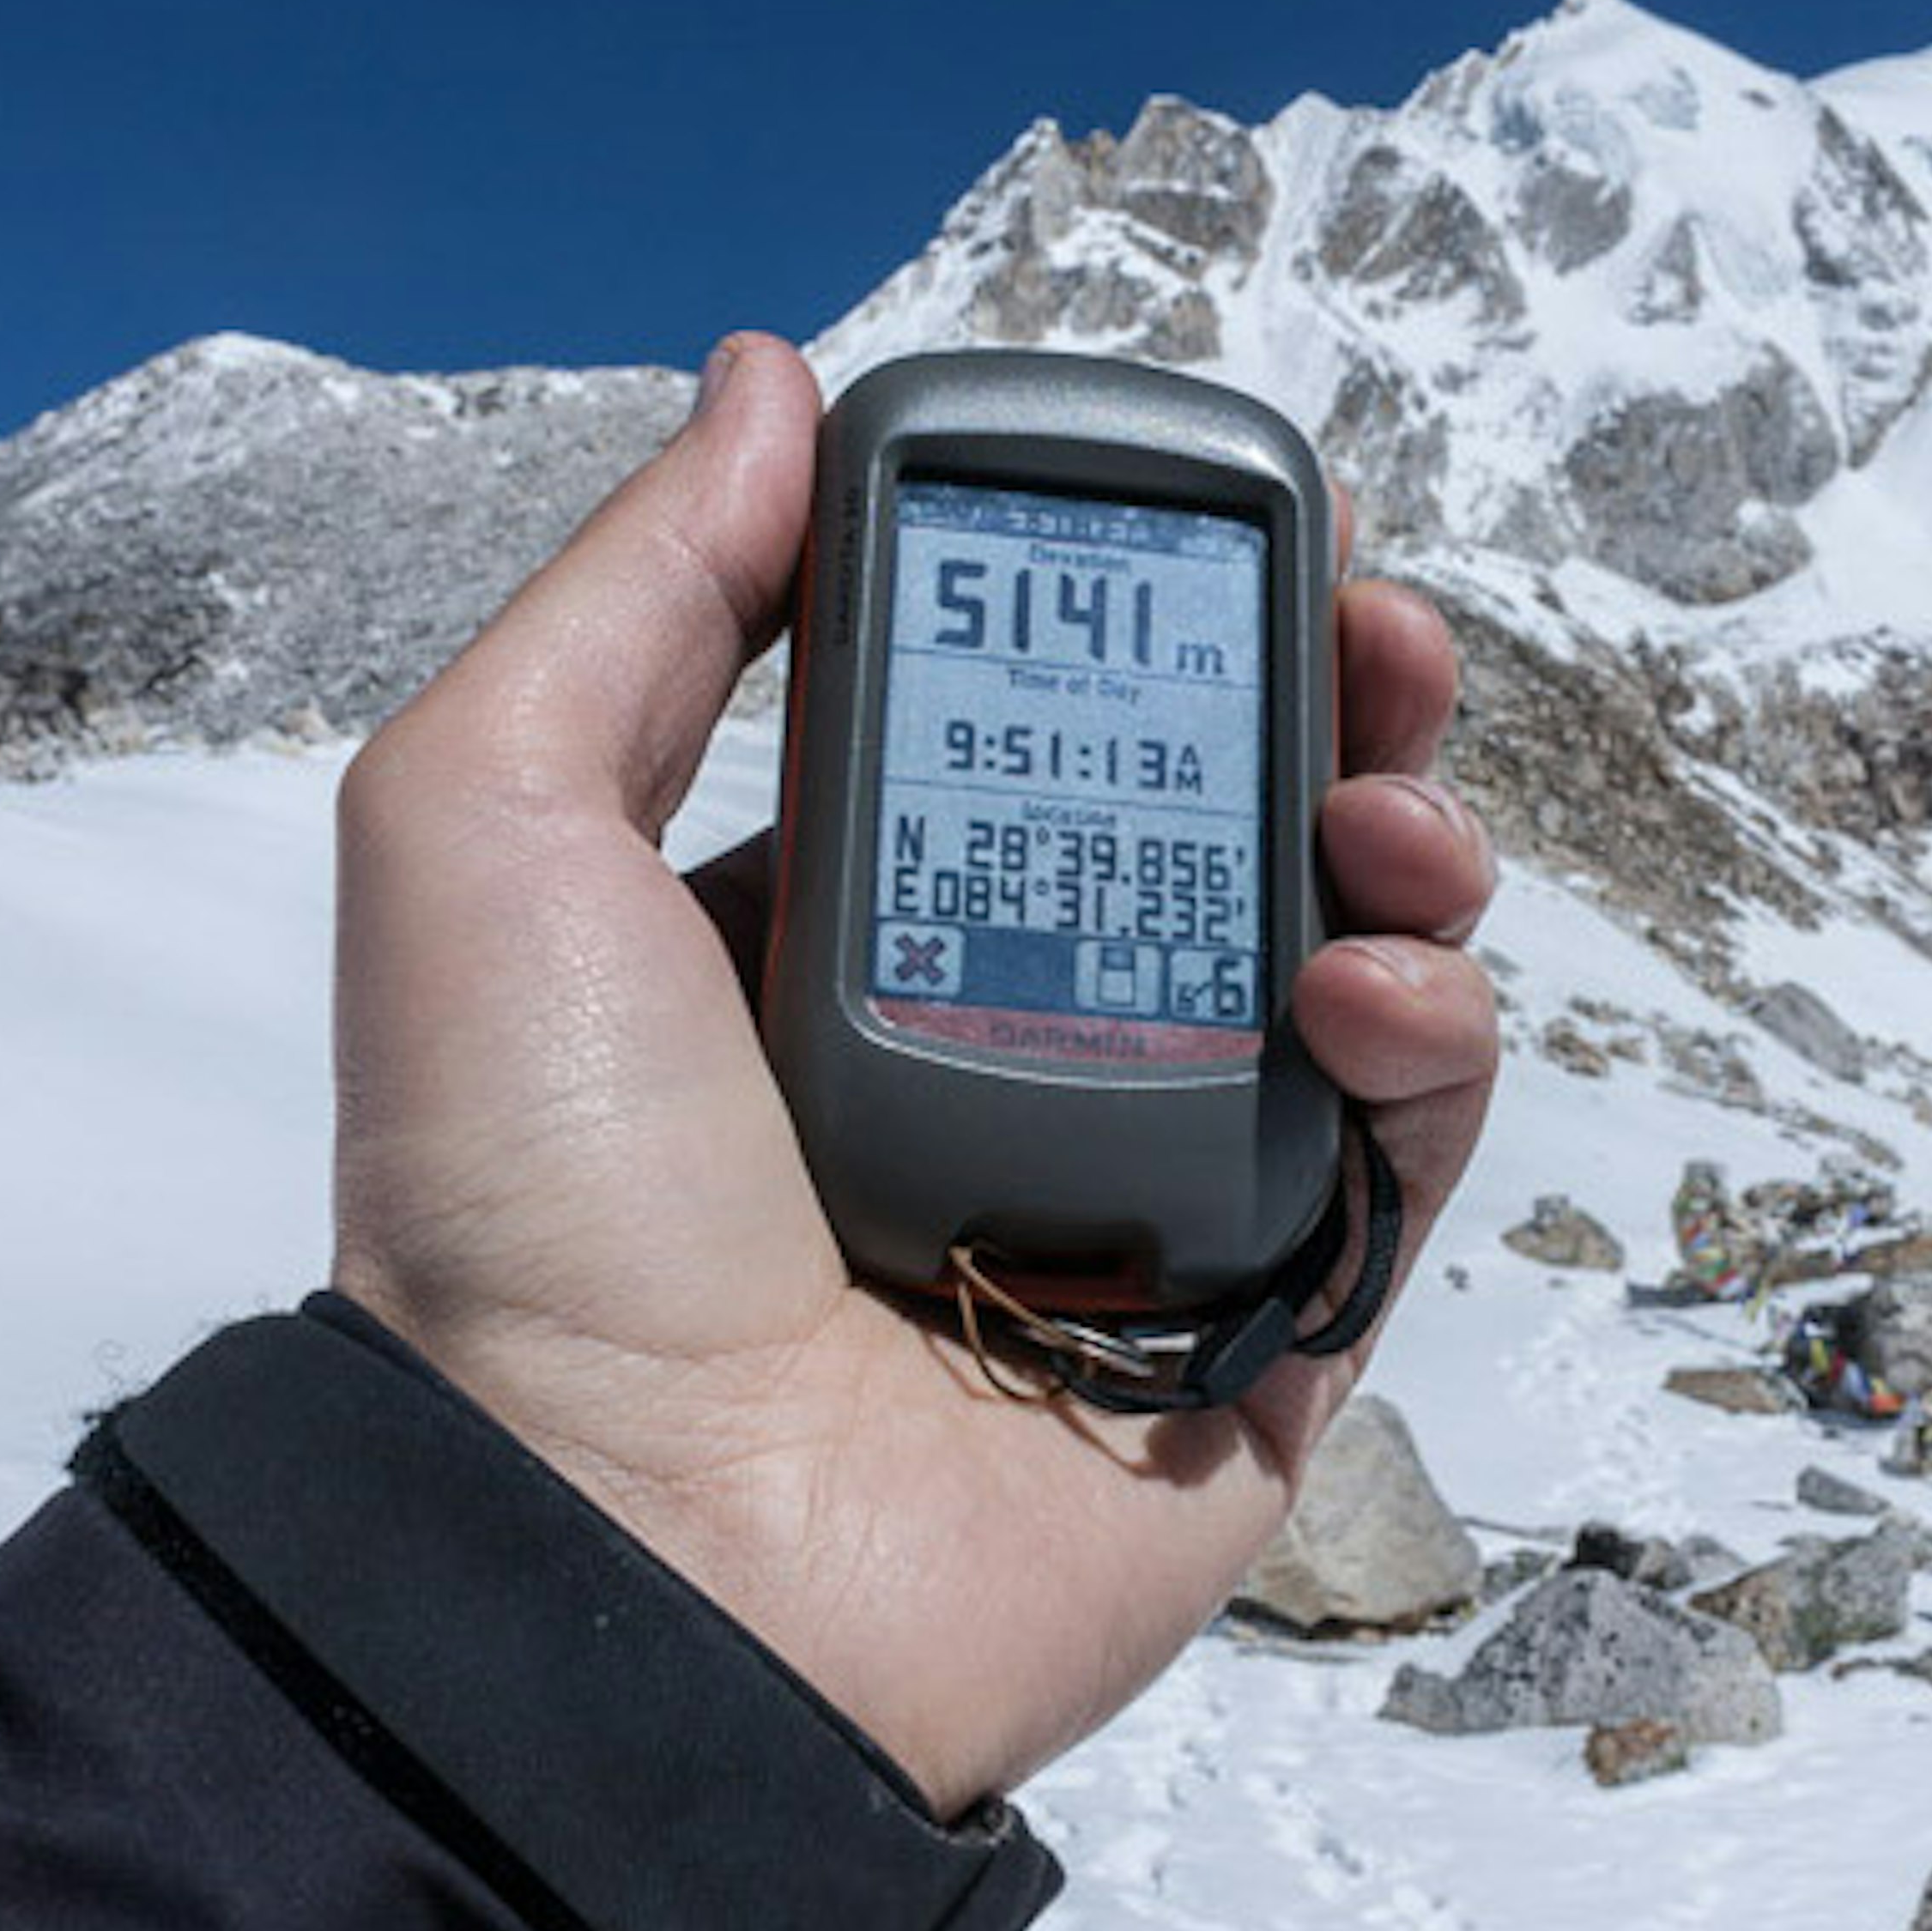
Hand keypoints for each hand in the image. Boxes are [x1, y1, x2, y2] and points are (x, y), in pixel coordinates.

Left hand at [328, 336, 1496, 1816]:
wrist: (613, 1549)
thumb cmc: (528, 1195)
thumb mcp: (495, 825)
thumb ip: (644, 592)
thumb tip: (767, 380)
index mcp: (857, 928)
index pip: (1063, 731)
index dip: (1171, 616)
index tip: (1242, 522)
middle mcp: (1015, 1045)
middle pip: (1243, 830)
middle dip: (1340, 703)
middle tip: (1378, 635)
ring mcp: (1149, 1193)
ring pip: (1356, 977)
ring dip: (1414, 851)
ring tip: (1389, 816)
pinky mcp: (1261, 1335)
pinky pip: (1403, 1164)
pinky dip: (1436, 1049)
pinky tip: (1380, 979)